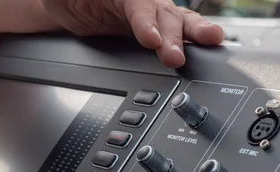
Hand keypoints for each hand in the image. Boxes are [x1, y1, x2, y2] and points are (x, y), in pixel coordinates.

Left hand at [41, 0, 223, 67]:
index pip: (137, 5)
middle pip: (163, 14)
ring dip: (193, 33)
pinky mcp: (151, 30)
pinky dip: (190, 39)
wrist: (68, 8)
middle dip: (172, 36)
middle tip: (175, 57)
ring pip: (176, 20)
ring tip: (211, 40)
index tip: (150, 40)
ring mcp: (150, 14)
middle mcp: (141, 0)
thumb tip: (68, 2)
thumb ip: (69, 1)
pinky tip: (208, 44)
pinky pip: (174, 33)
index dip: (145, 23)